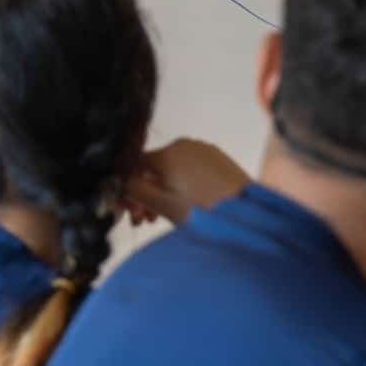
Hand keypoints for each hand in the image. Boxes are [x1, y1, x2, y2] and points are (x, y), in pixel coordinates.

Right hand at [126, 138, 250, 224]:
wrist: (247, 213)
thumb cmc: (204, 211)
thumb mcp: (162, 204)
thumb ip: (134, 191)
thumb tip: (117, 183)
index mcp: (168, 153)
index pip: (135, 164)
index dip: (128, 187)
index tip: (128, 209)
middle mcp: (185, 144)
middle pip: (153, 167)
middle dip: (144, 193)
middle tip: (144, 221)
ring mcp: (203, 150)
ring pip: (171, 169)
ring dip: (161, 191)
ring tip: (162, 217)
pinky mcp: (217, 158)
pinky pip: (190, 168)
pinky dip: (180, 184)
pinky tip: (182, 204)